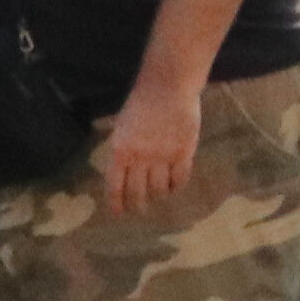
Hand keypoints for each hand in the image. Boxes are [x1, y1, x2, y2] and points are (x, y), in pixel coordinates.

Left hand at [96, 72, 205, 218]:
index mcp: (120, 151)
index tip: (120, 214)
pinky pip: (179, 179)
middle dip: (138, 205)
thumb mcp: (122, 128)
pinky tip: (174, 185)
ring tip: (159, 196)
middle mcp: (140, 158)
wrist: (168, 86)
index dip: (117, 204)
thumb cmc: (141, 103)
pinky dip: (176, 186)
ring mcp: (163, 157)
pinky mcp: (184, 153)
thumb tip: (122, 175)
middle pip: (137, 193)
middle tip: (140, 209)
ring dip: (158, 196)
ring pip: (159, 189)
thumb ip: (122, 151)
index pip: (115, 187)